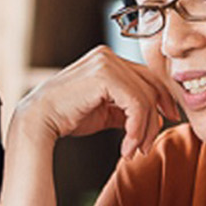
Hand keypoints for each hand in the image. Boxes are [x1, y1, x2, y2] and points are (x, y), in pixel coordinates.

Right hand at [14, 46, 178, 158]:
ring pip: (146, 97)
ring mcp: (106, 63)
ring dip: (144, 130)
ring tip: (133, 150)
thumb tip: (154, 119)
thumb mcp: (104, 112)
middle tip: (147, 146)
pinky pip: (136, 104)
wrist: (38, 121)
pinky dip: (137, 129)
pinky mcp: (105, 76)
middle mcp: (108, 56)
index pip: (146, 78)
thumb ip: (126, 110)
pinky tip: (127, 146)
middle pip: (150, 86)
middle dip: (155, 119)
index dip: (161, 101)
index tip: (166, 123)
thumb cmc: (65, 117)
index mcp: (107, 60)